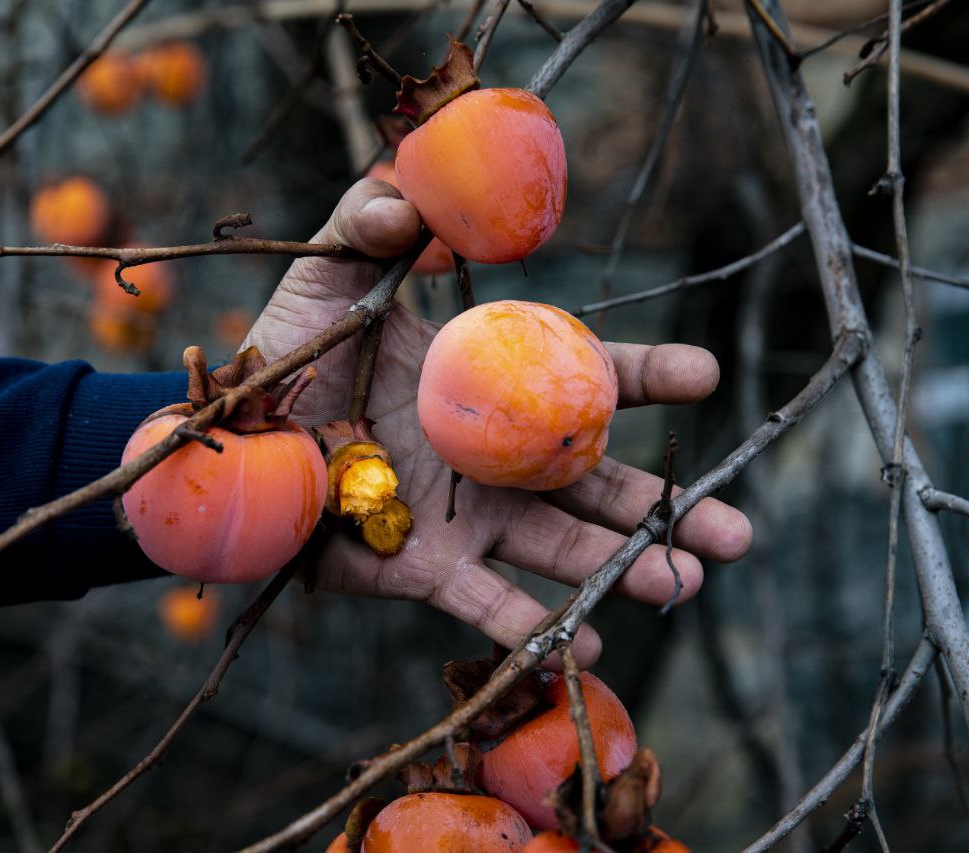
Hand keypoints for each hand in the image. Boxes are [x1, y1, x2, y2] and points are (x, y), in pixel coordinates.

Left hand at [245, 180, 751, 666]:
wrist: (231, 435)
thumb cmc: (289, 348)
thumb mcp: (330, 268)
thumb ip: (371, 218)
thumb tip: (414, 201)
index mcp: (494, 382)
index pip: (587, 379)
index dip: (647, 377)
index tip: (704, 376)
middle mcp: (496, 457)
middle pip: (599, 483)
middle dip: (671, 507)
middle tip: (737, 532)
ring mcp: (465, 518)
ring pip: (561, 549)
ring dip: (624, 570)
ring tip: (684, 584)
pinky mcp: (421, 569)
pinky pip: (486, 603)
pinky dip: (532, 629)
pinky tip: (586, 648)